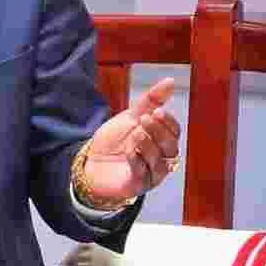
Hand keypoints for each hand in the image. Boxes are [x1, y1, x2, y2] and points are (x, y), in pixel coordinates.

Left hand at [83, 78, 181, 203]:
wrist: (90, 161)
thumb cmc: (113, 140)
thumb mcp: (131, 116)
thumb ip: (151, 100)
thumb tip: (171, 81)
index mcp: (160, 142)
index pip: (174, 132)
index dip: (169, 122)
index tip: (158, 111)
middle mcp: (160, 159)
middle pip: (171, 148)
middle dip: (159, 132)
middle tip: (145, 119)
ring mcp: (150, 174)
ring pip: (160, 162)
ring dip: (149, 146)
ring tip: (136, 134)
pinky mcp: (137, 185)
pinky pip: (144, 174)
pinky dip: (138, 160)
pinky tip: (130, 150)